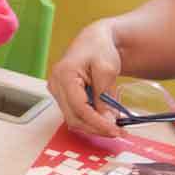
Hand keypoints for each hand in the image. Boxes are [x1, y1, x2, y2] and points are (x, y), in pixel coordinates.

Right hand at [48, 20, 122, 137]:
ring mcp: (57, 91)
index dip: (97, 123)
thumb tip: (107, 121)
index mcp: (63, 75)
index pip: (78, 108)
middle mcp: (55, 84)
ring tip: (115, 122)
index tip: (116, 131)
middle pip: (73, 117)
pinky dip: (92, 119)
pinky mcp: (63, 95)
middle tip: (119, 132)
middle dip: (97, 128)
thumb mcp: (107, 70)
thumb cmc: (99, 49)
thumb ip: (104, 97)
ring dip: (95, 126)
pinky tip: (106, 115)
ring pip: (74, 119)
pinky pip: (76, 113)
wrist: (94, 41)